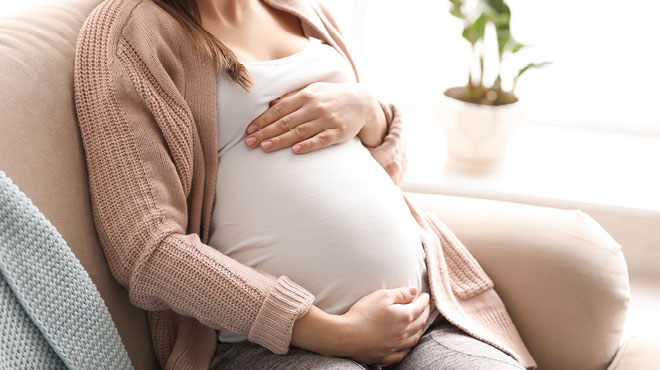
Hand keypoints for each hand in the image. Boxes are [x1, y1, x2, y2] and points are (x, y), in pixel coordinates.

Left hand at [243, 82, 386, 153]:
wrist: (361, 102)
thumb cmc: (332, 96)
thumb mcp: (313, 90)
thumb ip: (293, 96)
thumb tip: (272, 104)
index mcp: (307, 95)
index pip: (280, 109)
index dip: (264, 120)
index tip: (250, 130)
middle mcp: (316, 107)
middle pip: (286, 122)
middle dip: (266, 132)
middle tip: (249, 143)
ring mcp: (327, 120)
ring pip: (300, 132)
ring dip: (281, 140)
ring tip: (264, 147)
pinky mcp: (338, 133)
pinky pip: (321, 140)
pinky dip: (308, 145)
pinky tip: (295, 150)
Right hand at [338, 286, 430, 364]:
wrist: (346, 336)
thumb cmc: (363, 313)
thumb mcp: (381, 296)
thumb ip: (400, 293)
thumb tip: (414, 291)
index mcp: (404, 316)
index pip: (419, 307)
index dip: (424, 300)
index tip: (425, 295)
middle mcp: (404, 333)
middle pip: (420, 322)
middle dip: (425, 313)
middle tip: (426, 307)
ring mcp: (396, 346)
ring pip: (414, 338)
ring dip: (420, 329)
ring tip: (420, 323)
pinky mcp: (387, 356)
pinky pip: (403, 353)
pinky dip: (409, 346)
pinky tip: (407, 343)